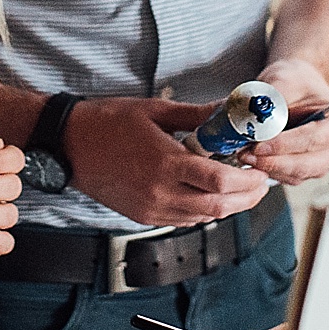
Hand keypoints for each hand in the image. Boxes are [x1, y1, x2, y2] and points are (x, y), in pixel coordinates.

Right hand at [61, 96, 269, 226]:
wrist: (68, 144)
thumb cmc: (109, 122)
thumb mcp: (156, 110)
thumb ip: (197, 115)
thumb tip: (230, 111)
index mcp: (165, 163)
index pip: (219, 182)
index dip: (247, 181)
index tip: (259, 171)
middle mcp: (159, 192)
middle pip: (218, 207)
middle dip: (246, 198)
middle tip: (260, 185)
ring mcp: (150, 208)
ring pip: (203, 217)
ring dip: (227, 206)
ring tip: (240, 188)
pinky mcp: (142, 216)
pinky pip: (183, 220)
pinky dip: (203, 210)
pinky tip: (209, 194)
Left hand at [242, 58, 328, 184]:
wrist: (296, 89)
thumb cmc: (297, 82)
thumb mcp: (286, 78)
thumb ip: (274, 95)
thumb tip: (256, 112)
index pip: (314, 140)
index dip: (284, 144)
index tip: (259, 144)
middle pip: (306, 164)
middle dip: (273, 161)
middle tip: (246, 153)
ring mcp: (324, 164)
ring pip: (295, 174)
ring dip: (268, 167)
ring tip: (244, 153)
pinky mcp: (307, 173)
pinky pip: (287, 178)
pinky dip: (268, 170)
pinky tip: (252, 158)